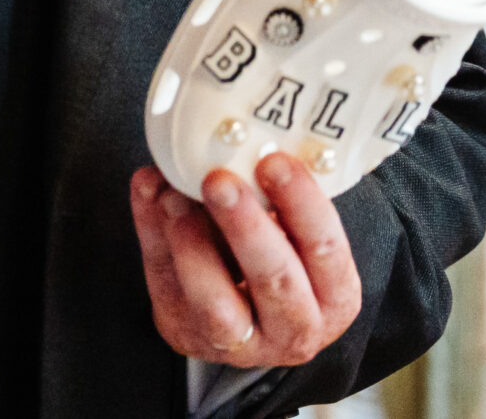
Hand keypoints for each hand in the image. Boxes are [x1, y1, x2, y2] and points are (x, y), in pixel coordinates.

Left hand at [128, 152, 361, 368]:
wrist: (248, 318)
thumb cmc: (280, 260)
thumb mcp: (295, 233)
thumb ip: (273, 194)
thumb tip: (236, 142)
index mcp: (334, 295)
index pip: (325, 249)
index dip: (302, 204)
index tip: (273, 161)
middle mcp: (296, 328)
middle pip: (275, 280)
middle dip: (245, 226)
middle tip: (219, 179)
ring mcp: (240, 343)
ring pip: (215, 302)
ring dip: (191, 243)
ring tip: (173, 196)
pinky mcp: (188, 334)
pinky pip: (166, 287)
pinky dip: (153, 237)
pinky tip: (150, 195)